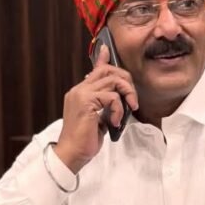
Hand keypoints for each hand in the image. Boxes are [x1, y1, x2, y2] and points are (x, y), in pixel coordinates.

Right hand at [53, 44, 138, 172]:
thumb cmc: (85, 140)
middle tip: (132, 99)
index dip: (103, 59)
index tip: (107, 50)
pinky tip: (115, 122)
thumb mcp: (99, 119)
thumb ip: (104, 106)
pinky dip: (118, 109)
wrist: (72, 153)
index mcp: (79, 92)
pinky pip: (112, 97)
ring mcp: (81, 94)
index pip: (94, 71)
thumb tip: (115, 98)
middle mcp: (79, 90)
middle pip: (107, 70)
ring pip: (113, 80)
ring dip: (126, 94)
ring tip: (128, 109)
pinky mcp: (87, 102)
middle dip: (126, 81)